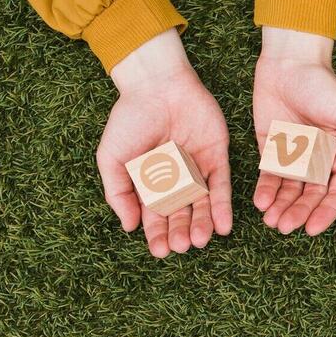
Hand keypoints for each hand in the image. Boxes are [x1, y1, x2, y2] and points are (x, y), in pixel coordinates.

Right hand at [98, 29, 231, 257]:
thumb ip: (119, 192)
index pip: (155, 215)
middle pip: (181, 212)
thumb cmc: (129, 118)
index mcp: (150, 182)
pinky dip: (223, 205)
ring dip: (202, 223)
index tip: (160, 251)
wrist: (156, 84)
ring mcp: (197, 168)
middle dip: (181, 231)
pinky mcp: (218, 156)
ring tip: (200, 241)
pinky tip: (223, 225)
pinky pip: (222, 185)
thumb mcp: (112, 157)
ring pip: (202, 203)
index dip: (157, 234)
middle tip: (182, 247)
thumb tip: (128, 227)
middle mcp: (176, 179)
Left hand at [252, 27, 335, 234]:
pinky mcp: (271, 149)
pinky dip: (264, 191)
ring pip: (289, 191)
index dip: (327, 212)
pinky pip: (268, 176)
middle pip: (311, 196)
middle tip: (285, 228)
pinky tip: (259, 202)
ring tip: (270, 221)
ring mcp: (294, 156)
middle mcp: (319, 159)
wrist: (288, 61)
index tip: (313, 228)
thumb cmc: (324, 85)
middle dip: (299, 213)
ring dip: (281, 208)